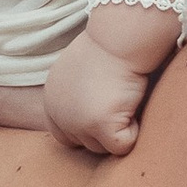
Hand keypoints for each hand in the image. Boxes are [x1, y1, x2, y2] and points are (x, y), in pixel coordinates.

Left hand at [42, 31, 156, 155]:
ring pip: (103, 148)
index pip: (64, 134)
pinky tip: (133, 107)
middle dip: (104, 132)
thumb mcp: (79, 72)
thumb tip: (92, 114)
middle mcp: (58, 113)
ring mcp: (77, 122)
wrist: (118, 38)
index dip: (87, 129)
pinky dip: (134, 133)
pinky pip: (122, 146)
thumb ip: (77, 97)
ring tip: (125, 102)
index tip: (105, 115)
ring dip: (119, 131)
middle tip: (119, 103)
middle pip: (85, 144)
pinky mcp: (99, 125)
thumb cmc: (107, 48)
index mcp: (51, 100)